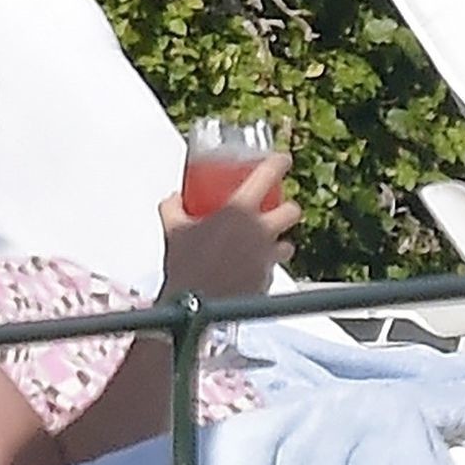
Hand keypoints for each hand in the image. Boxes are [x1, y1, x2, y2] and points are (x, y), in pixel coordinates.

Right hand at [158, 153, 301, 300]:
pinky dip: (265, 268)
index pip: (267, 175)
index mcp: (240, 211)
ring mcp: (266, 257)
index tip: (283, 159)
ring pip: (287, 245)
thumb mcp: (173, 230)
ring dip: (280, 242)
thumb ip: (172, 208)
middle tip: (279, 208)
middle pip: (291, 210)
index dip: (279, 162)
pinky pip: (271, 270)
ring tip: (267, 244)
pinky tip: (252, 270)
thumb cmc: (184, 265)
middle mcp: (260, 231)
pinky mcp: (266, 281)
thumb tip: (173, 198)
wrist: (193, 306)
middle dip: (288, 207)